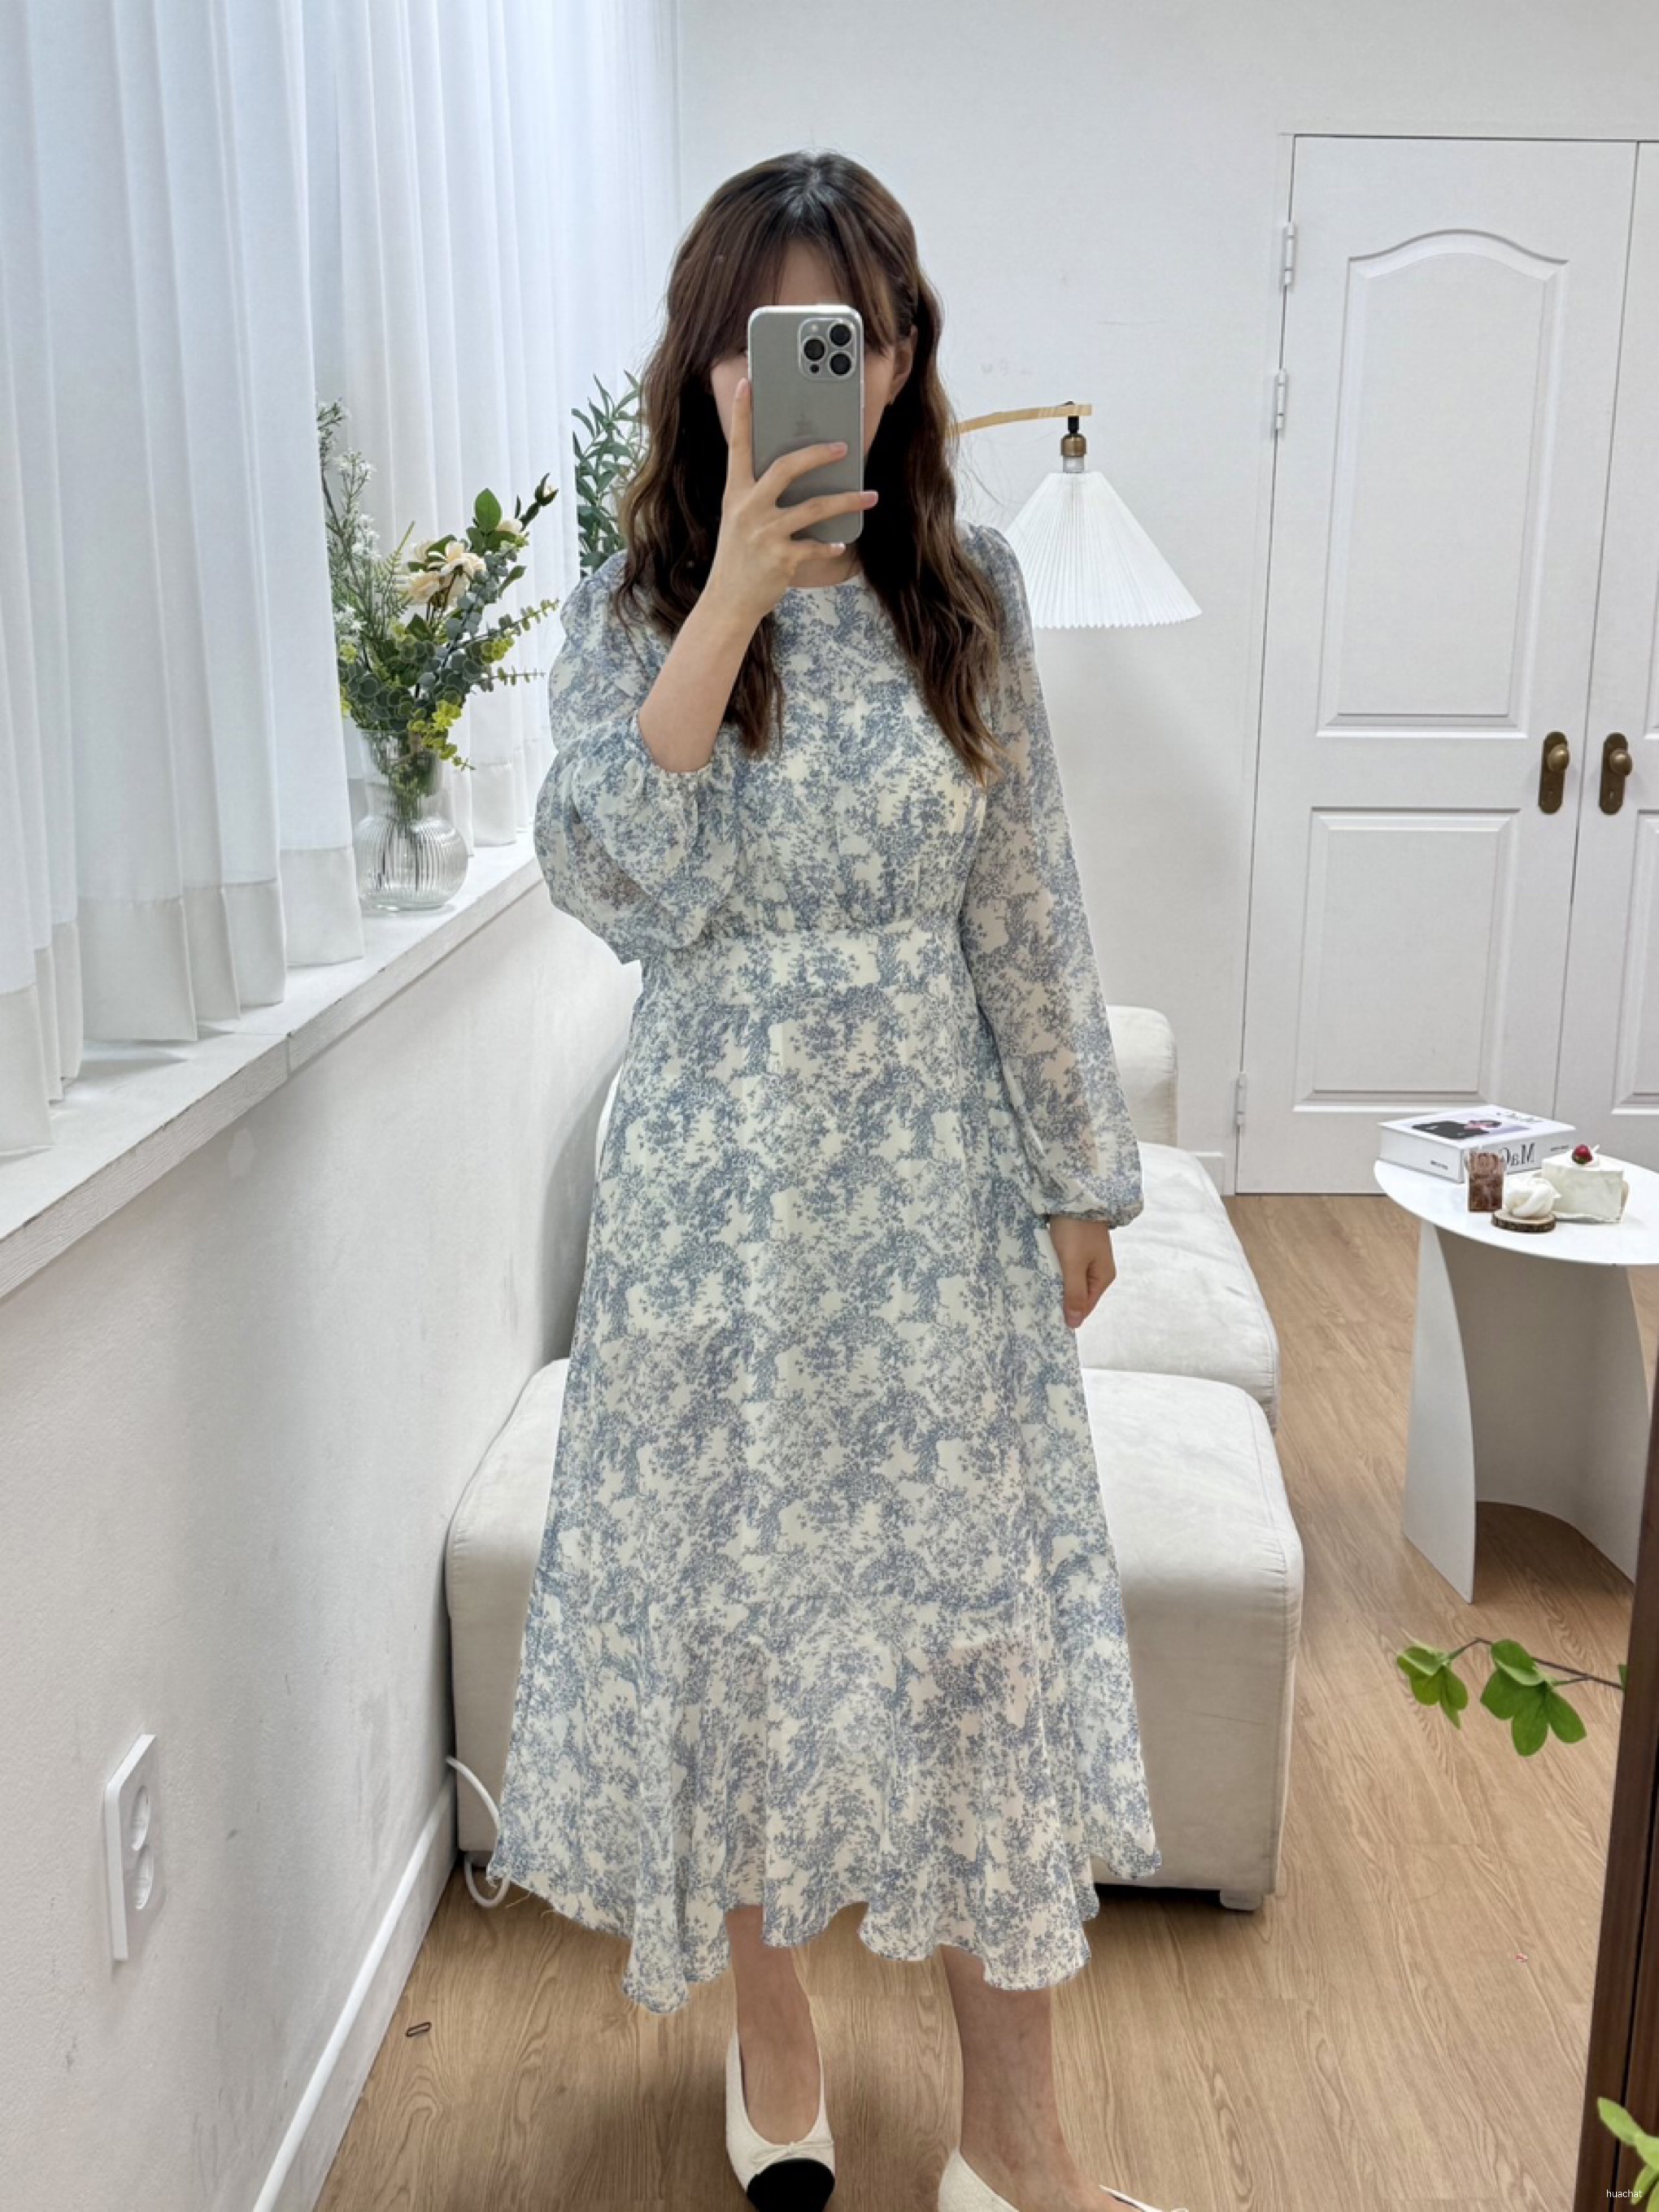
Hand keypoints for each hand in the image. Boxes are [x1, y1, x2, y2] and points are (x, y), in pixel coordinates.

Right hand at [706, 373, 878, 623]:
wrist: (728, 601)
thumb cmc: (739, 557)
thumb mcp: (740, 520)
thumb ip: (761, 496)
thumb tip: (798, 473)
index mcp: (736, 494)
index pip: (738, 447)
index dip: (744, 414)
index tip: (748, 383)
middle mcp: (749, 509)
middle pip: (787, 468)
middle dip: (818, 454)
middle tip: (844, 447)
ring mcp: (765, 534)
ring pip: (814, 507)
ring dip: (847, 501)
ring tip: (869, 497)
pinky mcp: (781, 559)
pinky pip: (816, 546)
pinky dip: (831, 544)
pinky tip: (840, 543)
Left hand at [1046, 1215, 1117, 1330]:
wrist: (1074, 1196)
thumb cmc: (1075, 1231)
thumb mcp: (1073, 1264)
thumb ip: (1074, 1294)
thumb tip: (1075, 1324)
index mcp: (1103, 1277)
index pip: (1085, 1307)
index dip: (1068, 1313)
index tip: (1046, 1318)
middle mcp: (1098, 1270)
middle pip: (1078, 1294)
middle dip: (1060, 1299)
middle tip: (1037, 1305)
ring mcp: (1088, 1258)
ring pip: (1070, 1281)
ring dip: (1056, 1284)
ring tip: (1037, 1290)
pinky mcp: (1077, 1248)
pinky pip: (1065, 1268)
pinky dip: (1055, 1271)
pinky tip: (1042, 1273)